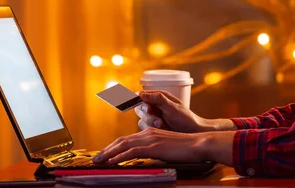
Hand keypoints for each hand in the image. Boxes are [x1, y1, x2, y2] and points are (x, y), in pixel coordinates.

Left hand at [92, 128, 235, 165]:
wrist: (198, 144)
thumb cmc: (185, 149)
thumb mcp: (167, 149)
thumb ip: (155, 151)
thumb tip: (147, 159)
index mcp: (150, 133)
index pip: (127, 140)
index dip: (114, 147)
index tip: (105, 154)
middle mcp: (148, 133)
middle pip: (121, 140)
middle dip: (107, 150)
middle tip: (96, 159)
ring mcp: (150, 139)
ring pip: (123, 145)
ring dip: (109, 153)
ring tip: (99, 161)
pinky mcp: (153, 147)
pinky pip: (132, 152)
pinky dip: (120, 157)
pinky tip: (113, 162)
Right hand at [135, 90, 209, 132]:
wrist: (192, 133)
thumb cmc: (185, 118)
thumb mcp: (172, 107)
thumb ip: (158, 99)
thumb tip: (141, 94)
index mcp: (159, 97)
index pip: (142, 95)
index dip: (139, 100)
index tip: (143, 105)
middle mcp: (155, 106)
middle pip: (140, 108)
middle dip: (147, 113)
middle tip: (154, 116)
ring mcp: (153, 117)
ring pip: (142, 119)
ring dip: (150, 122)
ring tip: (162, 124)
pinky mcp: (153, 128)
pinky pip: (145, 128)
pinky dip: (151, 129)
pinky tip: (161, 129)